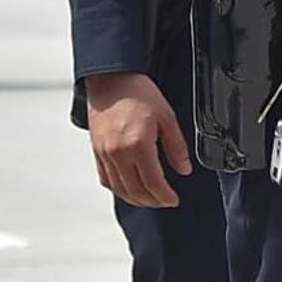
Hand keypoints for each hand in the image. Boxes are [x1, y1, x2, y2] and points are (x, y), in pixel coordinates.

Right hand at [85, 72, 192, 207]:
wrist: (110, 79)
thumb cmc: (137, 92)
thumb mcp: (167, 116)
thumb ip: (176, 146)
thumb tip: (184, 168)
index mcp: (138, 144)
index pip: (153, 183)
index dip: (164, 196)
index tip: (173, 200)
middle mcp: (119, 152)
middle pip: (136, 191)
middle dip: (153, 202)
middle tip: (164, 202)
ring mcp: (105, 154)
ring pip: (120, 189)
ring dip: (136, 199)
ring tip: (149, 199)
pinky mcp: (96, 151)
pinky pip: (106, 179)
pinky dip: (118, 189)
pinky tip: (128, 189)